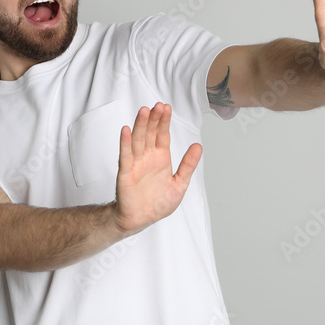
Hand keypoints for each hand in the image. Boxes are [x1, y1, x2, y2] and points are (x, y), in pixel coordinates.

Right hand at [112, 102, 201, 236]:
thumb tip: (199, 146)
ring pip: (138, 140)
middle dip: (154, 119)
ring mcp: (136, 163)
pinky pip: (125, 156)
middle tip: (158, 105)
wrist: (141, 219)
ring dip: (140, 125)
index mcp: (161, 158)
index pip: (162, 135)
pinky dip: (125, 142)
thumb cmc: (158, 203)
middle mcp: (148, 157)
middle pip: (150, 133)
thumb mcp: (180, 184)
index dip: (164, 121)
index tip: (166, 108)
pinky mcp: (126, 172)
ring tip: (144, 111)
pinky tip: (126, 130)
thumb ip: (188, 165)